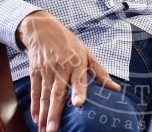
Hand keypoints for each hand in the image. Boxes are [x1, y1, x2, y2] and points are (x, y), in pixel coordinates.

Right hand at [16, 11, 120, 131]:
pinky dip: (34, 106)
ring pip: (44, 96)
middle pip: (57, 93)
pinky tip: (36, 119)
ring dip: (44, 114)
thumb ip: (100, 73)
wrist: (42, 29)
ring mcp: (46, 71)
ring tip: (45, 131)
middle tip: (54, 130)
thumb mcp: (87, 53)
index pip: (78, 79)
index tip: (79, 104)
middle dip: (55, 113)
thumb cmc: (69, 43)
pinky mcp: (35, 72)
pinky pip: (35, 92)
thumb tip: (117, 89)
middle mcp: (61, 68)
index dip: (78, 92)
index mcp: (77, 63)